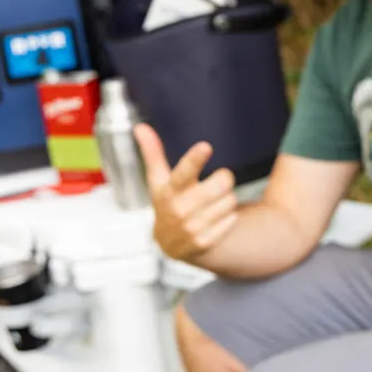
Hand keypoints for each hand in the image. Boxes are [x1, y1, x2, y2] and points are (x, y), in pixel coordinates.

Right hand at [135, 123, 238, 261]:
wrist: (169, 244)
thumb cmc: (167, 203)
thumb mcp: (158, 179)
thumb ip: (152, 152)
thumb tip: (140, 127)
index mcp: (170, 189)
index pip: (183, 172)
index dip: (194, 159)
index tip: (205, 146)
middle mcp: (179, 209)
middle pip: (221, 182)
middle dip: (224, 179)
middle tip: (216, 182)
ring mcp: (191, 228)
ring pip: (229, 200)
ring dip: (226, 199)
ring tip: (212, 203)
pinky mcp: (204, 242)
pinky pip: (231, 219)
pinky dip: (228, 217)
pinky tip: (215, 219)